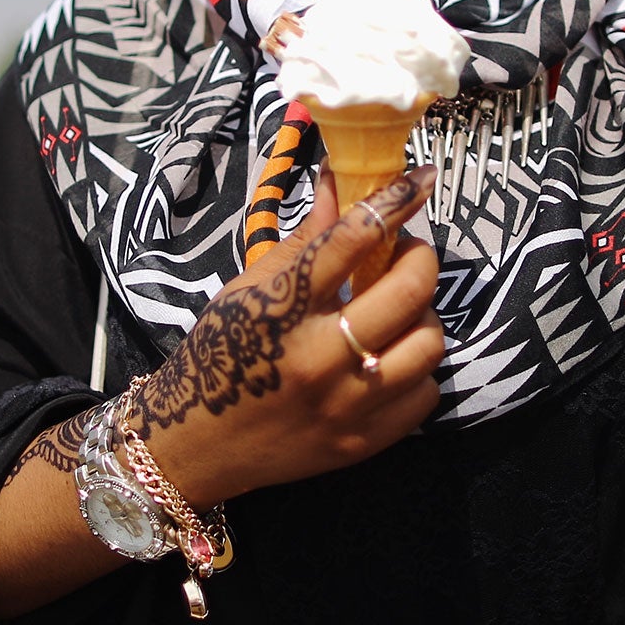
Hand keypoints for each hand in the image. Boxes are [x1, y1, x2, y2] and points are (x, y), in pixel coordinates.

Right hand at [126, 166, 445, 507]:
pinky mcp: (362, 443)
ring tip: (398, 311)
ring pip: (427, 343)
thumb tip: (340, 179)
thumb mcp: (248, 290)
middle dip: (420, 258)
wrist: (196, 446)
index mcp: (281, 310)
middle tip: (406, 254)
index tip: (421, 179)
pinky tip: (389, 359)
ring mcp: (344, 406)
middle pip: (407, 292)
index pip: (351, 240)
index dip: (395, 200)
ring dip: (422, 315)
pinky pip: (425, 393)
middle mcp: (316, 358)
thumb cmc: (220, 354)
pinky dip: (417, 369)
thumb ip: (304, 239)